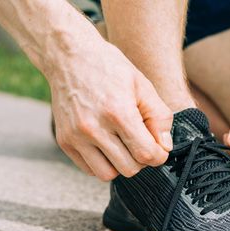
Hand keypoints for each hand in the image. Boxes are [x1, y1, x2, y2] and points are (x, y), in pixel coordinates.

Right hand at [49, 39, 172, 180]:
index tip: (159, 148)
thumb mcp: (143, 86)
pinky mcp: (64, 141)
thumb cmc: (109, 69)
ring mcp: (76, 136)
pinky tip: (107, 145)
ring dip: (121, 165)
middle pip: (129, 168)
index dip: (159, 156)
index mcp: (118, 112)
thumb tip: (165, 148)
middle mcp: (94, 128)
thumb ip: (159, 118)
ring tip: (123, 145)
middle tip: (141, 143)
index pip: (146, 154)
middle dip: (141, 160)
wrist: (69, 56)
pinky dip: (102, 163)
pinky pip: (89, 169)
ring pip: (108, 175)